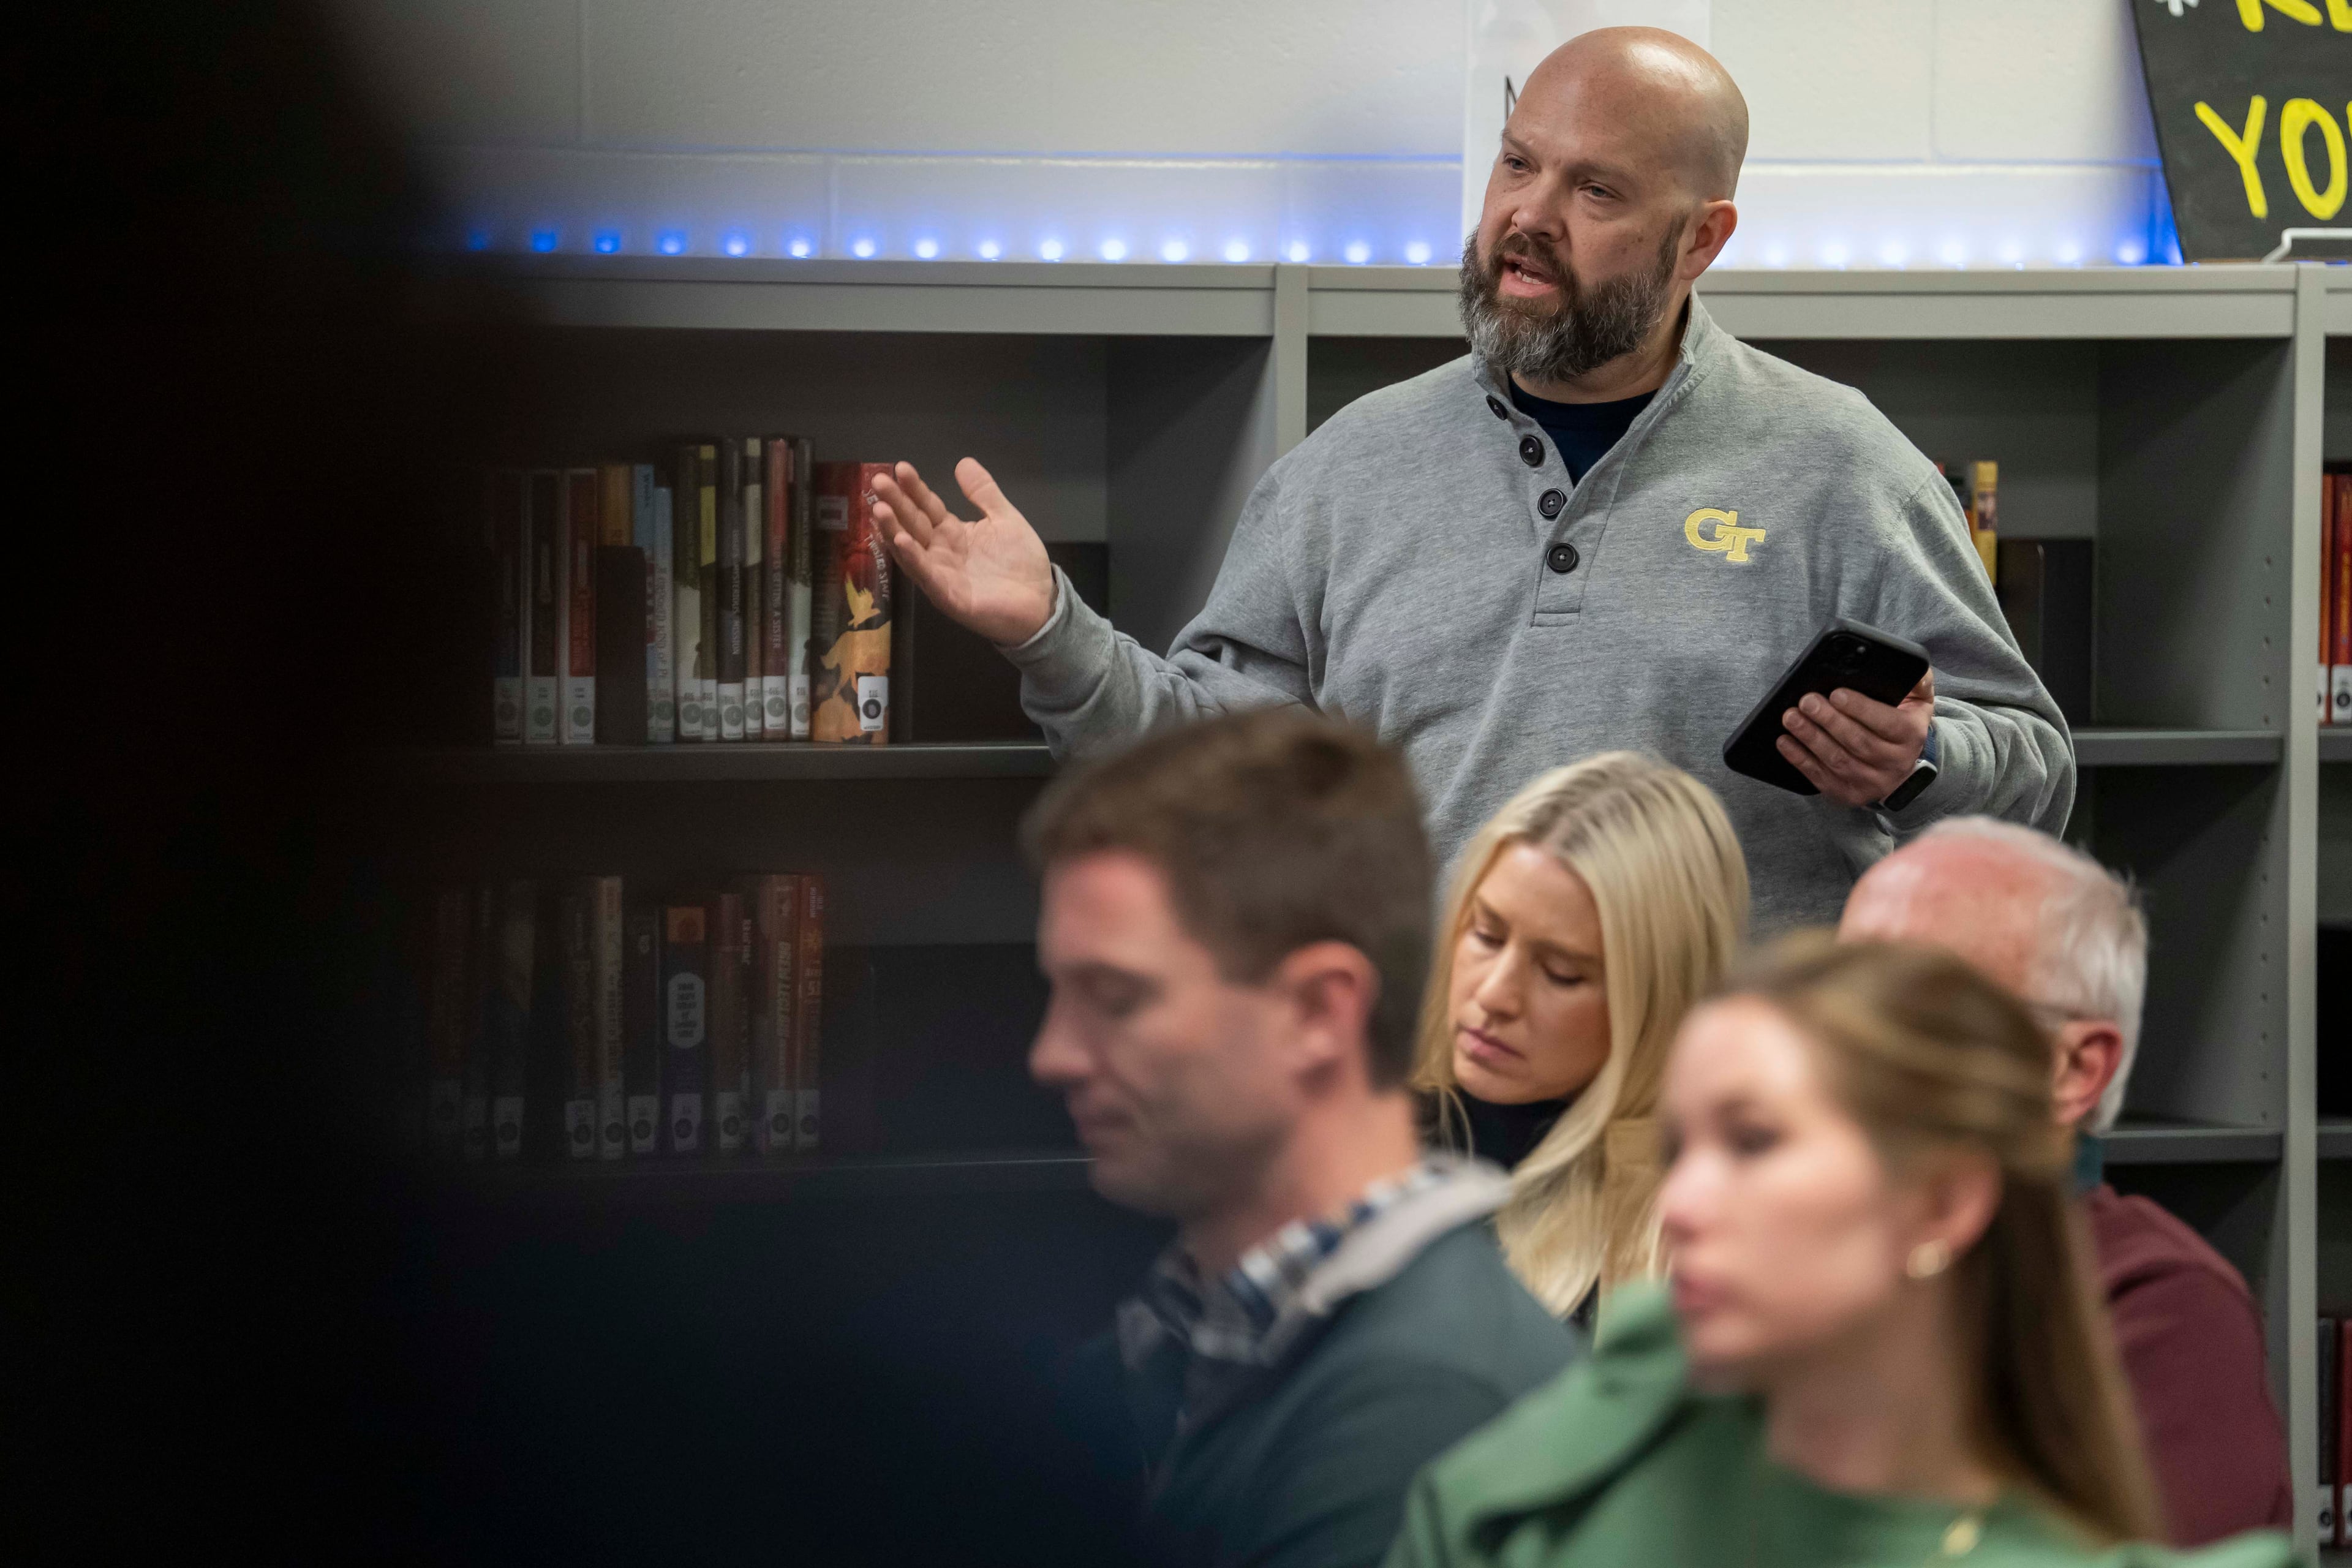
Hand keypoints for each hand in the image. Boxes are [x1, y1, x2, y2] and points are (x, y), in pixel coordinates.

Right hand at [873, 458, 1056, 645]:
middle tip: (878, 480)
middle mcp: (940, 552)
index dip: (914, 488)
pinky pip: (926, 575)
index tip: (900, 467)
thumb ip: (984, 493)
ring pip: (910, 550)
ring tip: (880, 508)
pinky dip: (913, 558)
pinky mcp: (947, 596)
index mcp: (952, 532)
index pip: (927, 506)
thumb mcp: (1005, 519)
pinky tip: (901, 541)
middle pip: (912, 523)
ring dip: (893, 529)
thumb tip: (963, 462)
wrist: (1041, 604)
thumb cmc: (1021, 563)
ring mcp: (940, 574)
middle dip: (895, 503)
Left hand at [1776, 669, 1934, 807]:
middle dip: (1828, 720)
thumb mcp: (1918, 702)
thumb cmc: (1901, 726)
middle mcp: (1894, 762)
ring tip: (1791, 717)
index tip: (1836, 694)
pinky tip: (1785, 742)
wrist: (1900, 768)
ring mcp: (1871, 782)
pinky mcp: (1849, 794)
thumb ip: (1918, 681)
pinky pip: (1821, 777)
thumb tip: (1914, 668)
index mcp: (1911, 736)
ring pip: (1838, 760)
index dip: (1860, 709)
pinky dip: (1800, 759)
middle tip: (1806, 701)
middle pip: (1858, 741)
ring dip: (1810, 738)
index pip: (1886, 723)